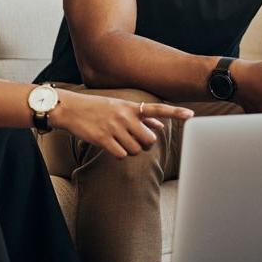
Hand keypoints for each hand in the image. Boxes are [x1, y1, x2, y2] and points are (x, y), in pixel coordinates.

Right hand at [49, 90, 193, 159]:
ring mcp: (114, 127)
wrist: (70, 108)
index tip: (191, 115)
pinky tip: (109, 146)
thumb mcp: (118, 106)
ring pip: (136, 150)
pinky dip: (118, 154)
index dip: (175, 113)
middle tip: (135, 141)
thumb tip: (160, 126)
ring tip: (118, 140)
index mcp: (130, 106)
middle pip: (149, 140)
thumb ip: (140, 116)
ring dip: (129, 150)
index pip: (157, 109)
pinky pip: (121, 155)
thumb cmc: (96, 108)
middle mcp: (125, 116)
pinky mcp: (103, 139)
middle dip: (145, 145)